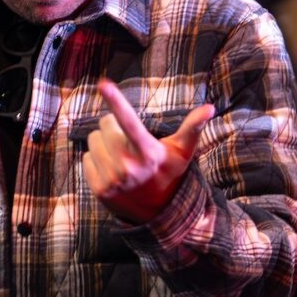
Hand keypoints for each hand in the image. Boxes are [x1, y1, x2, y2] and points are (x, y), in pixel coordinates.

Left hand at [82, 80, 213, 224]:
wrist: (160, 213)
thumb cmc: (170, 173)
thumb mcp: (183, 152)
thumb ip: (192, 128)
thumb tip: (210, 107)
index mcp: (149, 152)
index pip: (130, 122)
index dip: (116, 101)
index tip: (103, 84)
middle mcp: (129, 166)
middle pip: (104, 125)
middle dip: (113, 128)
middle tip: (127, 141)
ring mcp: (113, 179)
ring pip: (93, 141)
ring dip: (103, 144)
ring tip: (120, 156)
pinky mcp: (99, 189)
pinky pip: (86, 159)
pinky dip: (96, 161)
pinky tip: (111, 170)